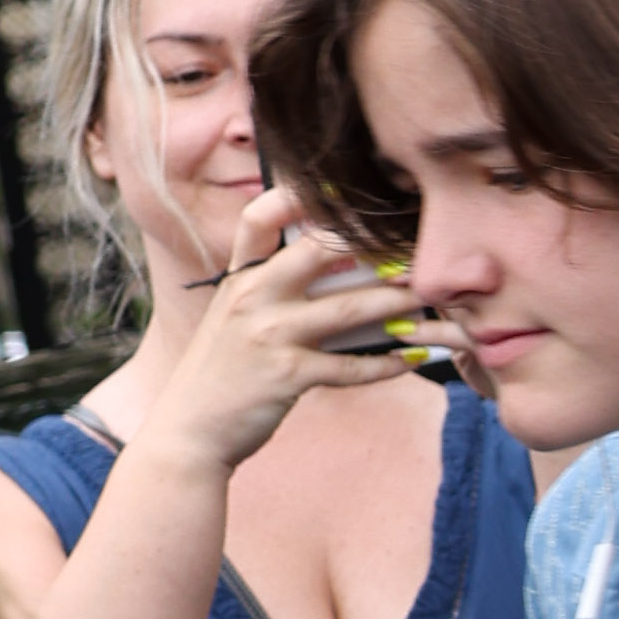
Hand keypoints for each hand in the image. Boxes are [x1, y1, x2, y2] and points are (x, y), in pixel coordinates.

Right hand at [136, 188, 412, 473]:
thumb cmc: (220, 371)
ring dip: (396, 303)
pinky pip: (349, 367)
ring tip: (428, 298)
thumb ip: (268, 287)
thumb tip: (323, 265)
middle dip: (371, 244)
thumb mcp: (232, 316)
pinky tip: (411, 359)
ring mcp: (270, 334)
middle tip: (411, 245)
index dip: (296, 196)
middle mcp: (253, 296)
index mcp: (239, 277)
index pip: (260, 217)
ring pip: (348, 309)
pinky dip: (385, 364)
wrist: (190, 429)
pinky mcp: (287, 375)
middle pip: (319, 250)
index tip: (338, 189)